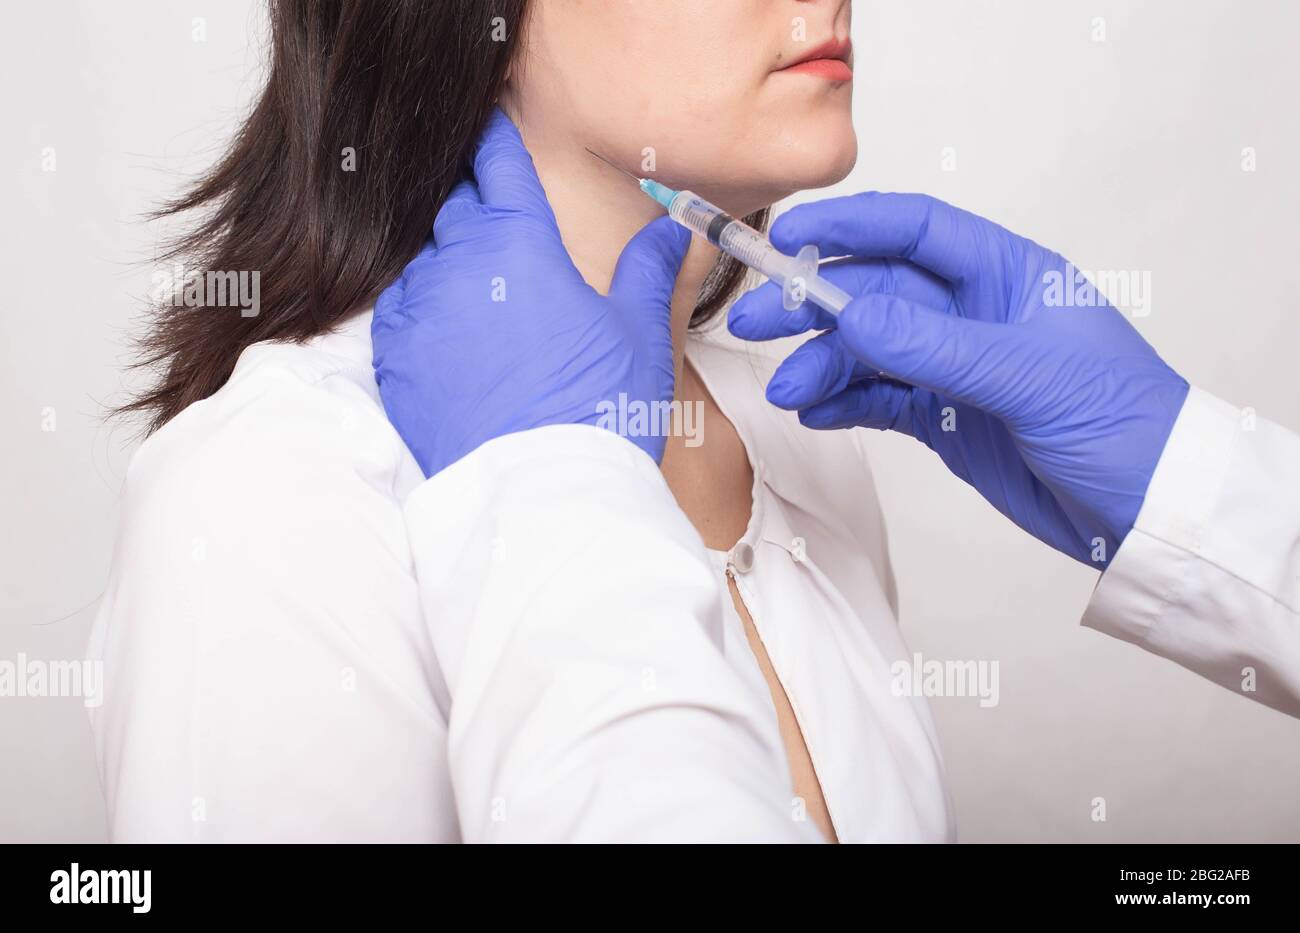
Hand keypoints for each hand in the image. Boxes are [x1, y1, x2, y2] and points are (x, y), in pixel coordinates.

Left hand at [372, 110, 690, 475]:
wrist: (543, 495)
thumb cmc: (600, 410)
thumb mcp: (640, 332)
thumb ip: (650, 267)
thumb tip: (673, 228)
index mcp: (519, 243)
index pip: (499, 164)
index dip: (496, 141)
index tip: (492, 129)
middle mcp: (457, 264)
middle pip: (454, 206)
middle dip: (474, 202)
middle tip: (496, 217)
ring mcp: (418, 312)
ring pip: (422, 259)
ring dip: (447, 260)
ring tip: (476, 286)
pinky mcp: (394, 361)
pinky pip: (398, 311)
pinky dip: (421, 308)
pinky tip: (448, 329)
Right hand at [727, 192, 1188, 565]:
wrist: (1149, 512)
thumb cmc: (1123, 425)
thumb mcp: (1028, 377)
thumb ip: (935, 346)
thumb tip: (851, 315)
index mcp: (1007, 276)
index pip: (916, 231)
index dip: (850, 226)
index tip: (788, 236)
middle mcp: (974, 315)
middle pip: (876, 292)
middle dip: (814, 304)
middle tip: (754, 322)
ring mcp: (956, 369)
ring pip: (869, 352)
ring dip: (823, 366)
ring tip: (790, 391)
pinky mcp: (945, 419)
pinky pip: (880, 400)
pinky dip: (844, 404)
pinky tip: (817, 412)